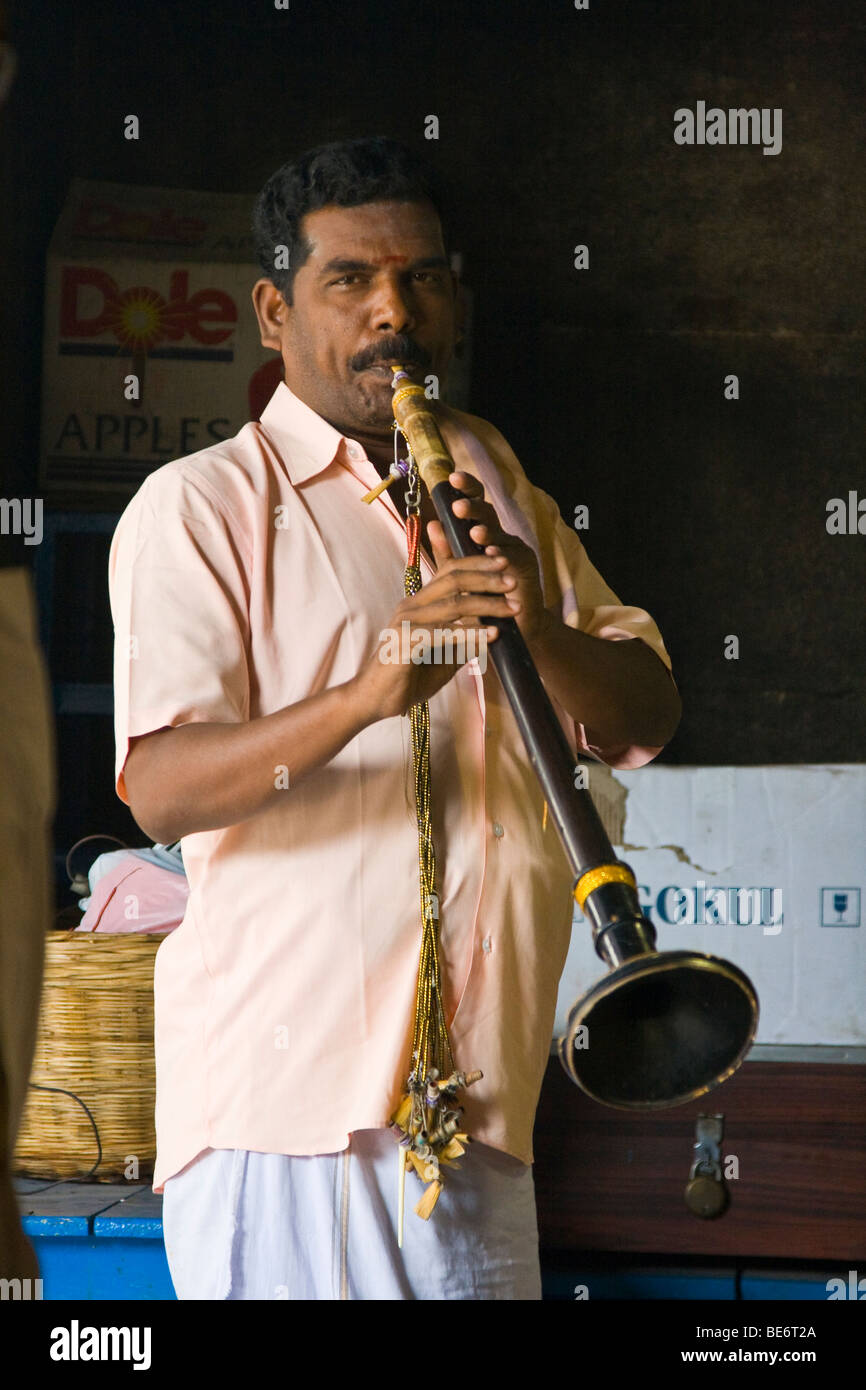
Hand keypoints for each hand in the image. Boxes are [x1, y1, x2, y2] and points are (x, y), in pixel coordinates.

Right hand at [355, 546, 517, 720]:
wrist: (374, 701)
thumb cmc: (408, 678)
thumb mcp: (445, 656)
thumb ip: (465, 641)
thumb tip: (495, 632)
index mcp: (419, 604)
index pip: (449, 571)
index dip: (477, 563)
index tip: (503, 563)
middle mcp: (412, 606)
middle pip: (453, 579)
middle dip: (487, 578)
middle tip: (513, 582)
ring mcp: (407, 622)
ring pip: (453, 604)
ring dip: (487, 605)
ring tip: (512, 608)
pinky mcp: (405, 642)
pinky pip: (444, 633)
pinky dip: (471, 633)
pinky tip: (492, 635)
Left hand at [428, 471, 548, 644]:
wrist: (508, 626)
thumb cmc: (482, 597)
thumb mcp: (460, 572)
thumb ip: (447, 550)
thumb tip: (431, 523)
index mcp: (483, 533)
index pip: (474, 505)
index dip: (466, 490)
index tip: (451, 479)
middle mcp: (500, 536)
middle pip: (488, 512)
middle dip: (473, 507)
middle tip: (458, 506)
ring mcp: (515, 548)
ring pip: (501, 534)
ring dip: (488, 533)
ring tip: (475, 533)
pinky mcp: (526, 566)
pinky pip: (514, 558)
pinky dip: (504, 556)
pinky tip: (494, 555)